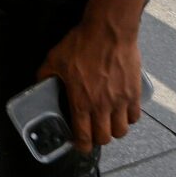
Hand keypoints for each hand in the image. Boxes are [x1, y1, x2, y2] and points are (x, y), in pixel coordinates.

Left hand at [38, 11, 143, 150]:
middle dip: (98, 139)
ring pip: (121, 131)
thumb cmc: (81, 44)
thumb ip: (45, 75)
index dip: (81, 146)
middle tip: (94, 132)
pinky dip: (129, 118)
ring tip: (109, 123)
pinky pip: (135, 116)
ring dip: (114, 130)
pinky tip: (122, 111)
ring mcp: (120, 101)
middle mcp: (102, 106)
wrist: (108, 30)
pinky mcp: (134, 93)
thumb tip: (40, 83)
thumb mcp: (55, 59)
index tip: (80, 145)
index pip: (83, 136)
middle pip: (104, 138)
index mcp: (81, 102)